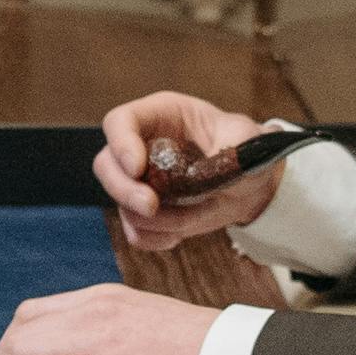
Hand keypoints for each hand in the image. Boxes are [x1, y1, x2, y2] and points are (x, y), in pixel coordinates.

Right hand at [93, 90, 280, 251]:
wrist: (249, 183)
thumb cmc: (245, 149)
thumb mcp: (248, 140)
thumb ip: (237, 147)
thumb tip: (224, 164)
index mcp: (160, 116)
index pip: (120, 122)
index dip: (121, 144)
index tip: (138, 168)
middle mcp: (141, 146)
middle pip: (106, 164)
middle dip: (125, 190)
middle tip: (151, 207)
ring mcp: (140, 181)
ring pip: (119, 202)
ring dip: (149, 220)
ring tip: (188, 221)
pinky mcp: (146, 212)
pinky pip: (134, 230)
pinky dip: (152, 238)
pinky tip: (177, 237)